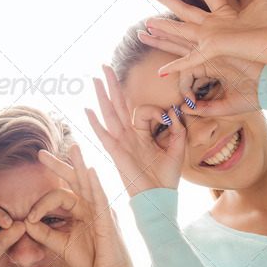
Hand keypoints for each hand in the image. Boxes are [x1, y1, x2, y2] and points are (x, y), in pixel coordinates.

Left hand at [26, 145, 145, 266]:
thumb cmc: (92, 262)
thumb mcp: (63, 246)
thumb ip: (45, 233)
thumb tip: (26, 222)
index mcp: (82, 210)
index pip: (59, 196)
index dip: (41, 204)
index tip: (29, 218)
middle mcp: (92, 205)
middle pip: (74, 180)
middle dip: (58, 166)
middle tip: (40, 153)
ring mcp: (102, 210)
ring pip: (88, 182)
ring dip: (80, 164)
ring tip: (73, 147)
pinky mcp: (108, 220)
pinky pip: (101, 199)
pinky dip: (96, 184)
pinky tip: (90, 171)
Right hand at [86, 66, 185, 195]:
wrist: (159, 200)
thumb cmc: (166, 179)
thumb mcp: (177, 149)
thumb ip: (177, 129)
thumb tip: (174, 112)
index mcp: (140, 135)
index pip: (141, 111)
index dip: (156, 110)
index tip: (170, 117)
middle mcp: (128, 136)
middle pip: (117, 105)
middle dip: (112, 85)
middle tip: (105, 66)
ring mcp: (120, 144)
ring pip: (109, 114)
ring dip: (102, 96)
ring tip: (95, 78)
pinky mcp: (117, 153)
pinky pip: (104, 136)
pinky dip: (95, 123)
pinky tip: (88, 110)